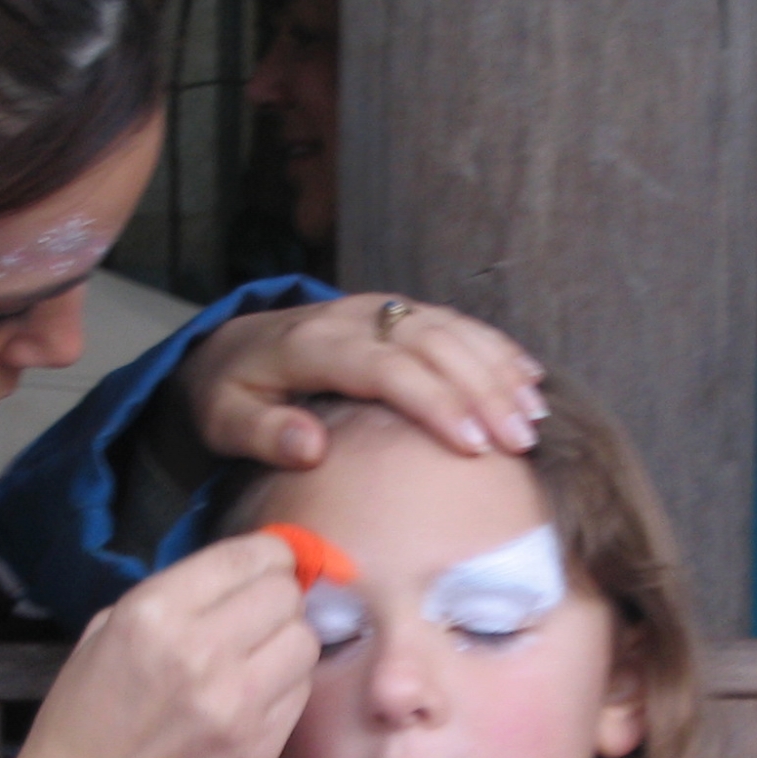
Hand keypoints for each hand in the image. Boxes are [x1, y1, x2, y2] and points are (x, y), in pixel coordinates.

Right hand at [0, 532, 316, 757]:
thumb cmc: (81, 722)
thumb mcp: (105, 634)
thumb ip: (172, 598)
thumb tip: (238, 579)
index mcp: (155, 613)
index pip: (251, 556)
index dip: (270, 556)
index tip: (268, 567)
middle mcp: (202, 650)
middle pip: (286, 595)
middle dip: (278, 599)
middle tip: (259, 618)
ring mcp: (236, 704)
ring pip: (306, 641)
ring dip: (287, 643)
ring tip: (258, 659)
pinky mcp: (259, 749)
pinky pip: (300, 694)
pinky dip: (285, 687)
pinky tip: (254, 698)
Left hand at [179, 294, 547, 467]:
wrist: (231, 346)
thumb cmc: (231, 394)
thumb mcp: (223, 421)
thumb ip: (262, 434)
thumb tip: (310, 448)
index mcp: (311, 346)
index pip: (385, 368)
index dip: (433, 402)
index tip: (472, 445)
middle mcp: (352, 317)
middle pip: (430, 345)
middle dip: (482, 391)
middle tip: (519, 441)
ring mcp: (379, 309)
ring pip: (450, 328)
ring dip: (498, 370)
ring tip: (533, 418)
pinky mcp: (397, 312)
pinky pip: (454, 322)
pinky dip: (494, 348)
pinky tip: (529, 378)